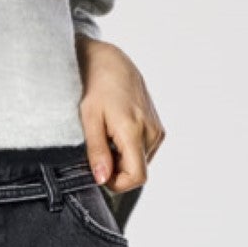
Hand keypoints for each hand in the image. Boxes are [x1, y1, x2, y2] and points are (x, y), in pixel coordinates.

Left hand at [76, 39, 165, 193]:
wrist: (112, 62)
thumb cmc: (97, 87)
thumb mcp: (89, 119)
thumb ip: (96, 151)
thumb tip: (102, 179)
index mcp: (134, 131)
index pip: (137, 177)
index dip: (117, 184)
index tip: (100, 173)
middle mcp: (151, 133)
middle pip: (138, 171)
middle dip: (116, 170)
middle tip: (98, 149)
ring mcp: (157, 131)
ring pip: (140, 163)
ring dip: (122, 160)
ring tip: (107, 137)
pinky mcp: (158, 129)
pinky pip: (144, 152)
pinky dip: (129, 150)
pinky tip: (116, 132)